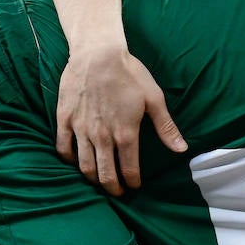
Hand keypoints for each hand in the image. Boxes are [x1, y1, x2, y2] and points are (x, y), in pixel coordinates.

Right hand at [55, 46, 185, 195]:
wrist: (97, 52)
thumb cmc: (129, 73)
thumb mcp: (154, 98)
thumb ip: (166, 127)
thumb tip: (182, 149)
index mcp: (126, 134)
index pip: (129, 170)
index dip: (132, 183)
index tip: (134, 187)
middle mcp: (102, 137)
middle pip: (105, 174)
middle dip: (112, 188)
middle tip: (117, 192)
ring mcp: (81, 129)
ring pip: (84, 165)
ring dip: (92, 179)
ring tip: (98, 182)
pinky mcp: (65, 119)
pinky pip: (63, 147)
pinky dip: (69, 159)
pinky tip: (76, 161)